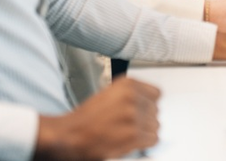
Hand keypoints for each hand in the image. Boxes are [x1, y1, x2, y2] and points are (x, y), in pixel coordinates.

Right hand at [33, 76, 160, 160]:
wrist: (68, 136)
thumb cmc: (84, 118)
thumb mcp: (109, 94)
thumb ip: (130, 95)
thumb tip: (149, 103)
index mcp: (127, 84)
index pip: (157, 93)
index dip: (149, 104)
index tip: (144, 109)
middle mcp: (132, 97)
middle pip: (156, 110)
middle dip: (146, 119)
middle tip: (131, 125)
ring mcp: (133, 116)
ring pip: (156, 125)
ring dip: (145, 131)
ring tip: (129, 133)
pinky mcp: (133, 135)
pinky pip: (153, 138)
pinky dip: (146, 142)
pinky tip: (133, 142)